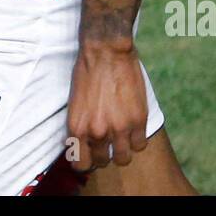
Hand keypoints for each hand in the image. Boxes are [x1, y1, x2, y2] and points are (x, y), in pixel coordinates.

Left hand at [66, 39, 148, 171]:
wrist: (105, 51)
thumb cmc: (87, 72)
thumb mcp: (75, 104)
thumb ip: (80, 126)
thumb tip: (83, 143)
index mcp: (77, 128)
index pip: (81, 165)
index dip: (86, 162)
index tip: (90, 155)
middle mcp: (97, 132)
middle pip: (103, 162)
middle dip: (104, 154)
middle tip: (107, 142)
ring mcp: (120, 128)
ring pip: (124, 158)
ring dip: (123, 150)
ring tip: (122, 137)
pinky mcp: (138, 120)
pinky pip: (140, 145)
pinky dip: (137, 139)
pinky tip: (133, 127)